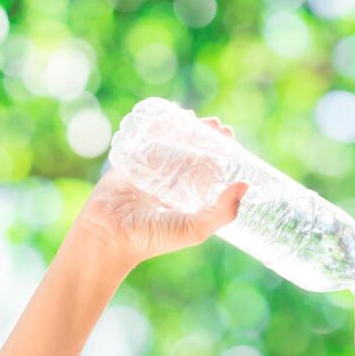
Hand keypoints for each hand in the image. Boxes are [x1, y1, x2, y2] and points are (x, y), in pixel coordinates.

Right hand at [72, 115, 247, 265]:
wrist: (109, 237)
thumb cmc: (152, 239)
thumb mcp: (194, 229)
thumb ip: (222, 212)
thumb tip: (245, 185)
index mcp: (185, 200)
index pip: (207, 171)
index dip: (219, 154)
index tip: (229, 138)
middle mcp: (169, 186)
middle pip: (190, 154)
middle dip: (204, 138)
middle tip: (217, 125)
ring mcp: (148, 174)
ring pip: (169, 145)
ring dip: (182, 129)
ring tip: (195, 116)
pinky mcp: (128, 164)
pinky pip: (142, 142)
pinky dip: (154, 128)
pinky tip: (165, 117)